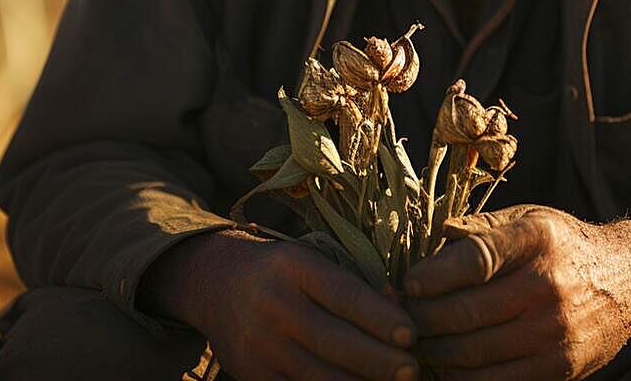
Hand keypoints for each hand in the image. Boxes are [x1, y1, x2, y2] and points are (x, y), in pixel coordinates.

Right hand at [140, 231, 419, 380]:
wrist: (219, 285)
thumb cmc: (283, 271)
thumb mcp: (312, 261)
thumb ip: (352, 282)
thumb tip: (396, 307)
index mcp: (295, 267)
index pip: (344, 295)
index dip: (379, 318)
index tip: (410, 334)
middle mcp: (275, 306)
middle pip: (334, 341)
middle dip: (378, 360)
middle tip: (411, 369)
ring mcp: (261, 345)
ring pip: (319, 376)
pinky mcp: (252, 377)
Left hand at [402, 206, 630, 379]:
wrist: (627, 281)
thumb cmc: (564, 245)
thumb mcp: (530, 218)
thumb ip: (482, 229)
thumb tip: (434, 236)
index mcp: (536, 238)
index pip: (474, 259)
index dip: (433, 275)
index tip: (409, 282)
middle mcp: (547, 285)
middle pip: (465, 312)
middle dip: (423, 317)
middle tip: (403, 314)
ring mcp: (553, 332)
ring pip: (473, 353)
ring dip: (435, 350)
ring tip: (418, 340)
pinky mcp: (558, 369)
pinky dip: (461, 377)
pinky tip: (447, 363)